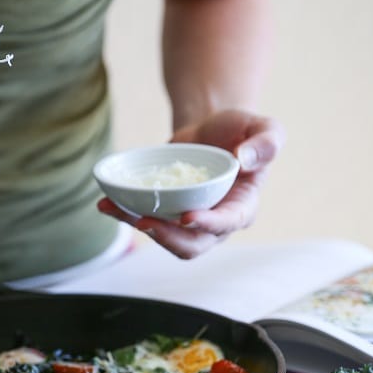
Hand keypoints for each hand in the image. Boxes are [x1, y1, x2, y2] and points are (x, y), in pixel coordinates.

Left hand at [97, 109, 284, 258]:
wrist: (211, 130)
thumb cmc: (241, 132)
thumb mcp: (265, 128)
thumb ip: (267, 142)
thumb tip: (244, 159)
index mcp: (243, 207)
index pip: (227, 223)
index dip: (208, 224)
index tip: (187, 217)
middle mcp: (216, 222)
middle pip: (193, 244)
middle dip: (168, 238)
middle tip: (145, 222)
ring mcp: (188, 220)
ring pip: (166, 239)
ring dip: (140, 229)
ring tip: (116, 209)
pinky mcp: (166, 212)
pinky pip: (146, 221)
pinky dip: (125, 215)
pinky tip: (106, 204)